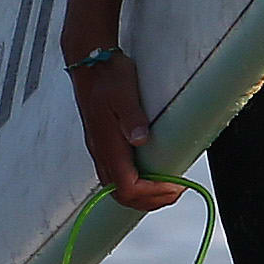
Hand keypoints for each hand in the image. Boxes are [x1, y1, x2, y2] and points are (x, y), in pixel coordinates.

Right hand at [71, 53, 182, 209]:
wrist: (89, 63)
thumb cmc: (106, 76)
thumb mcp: (124, 93)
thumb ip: (132, 117)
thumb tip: (140, 139)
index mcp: (107, 144)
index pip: (127, 187)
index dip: (152, 193)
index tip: (174, 185)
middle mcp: (101, 152)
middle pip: (121, 195)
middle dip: (150, 200)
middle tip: (174, 191)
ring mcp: (101, 150)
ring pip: (117, 188)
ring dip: (143, 195)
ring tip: (166, 188)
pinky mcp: (103, 145)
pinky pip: (116, 176)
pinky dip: (135, 184)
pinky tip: (149, 175)